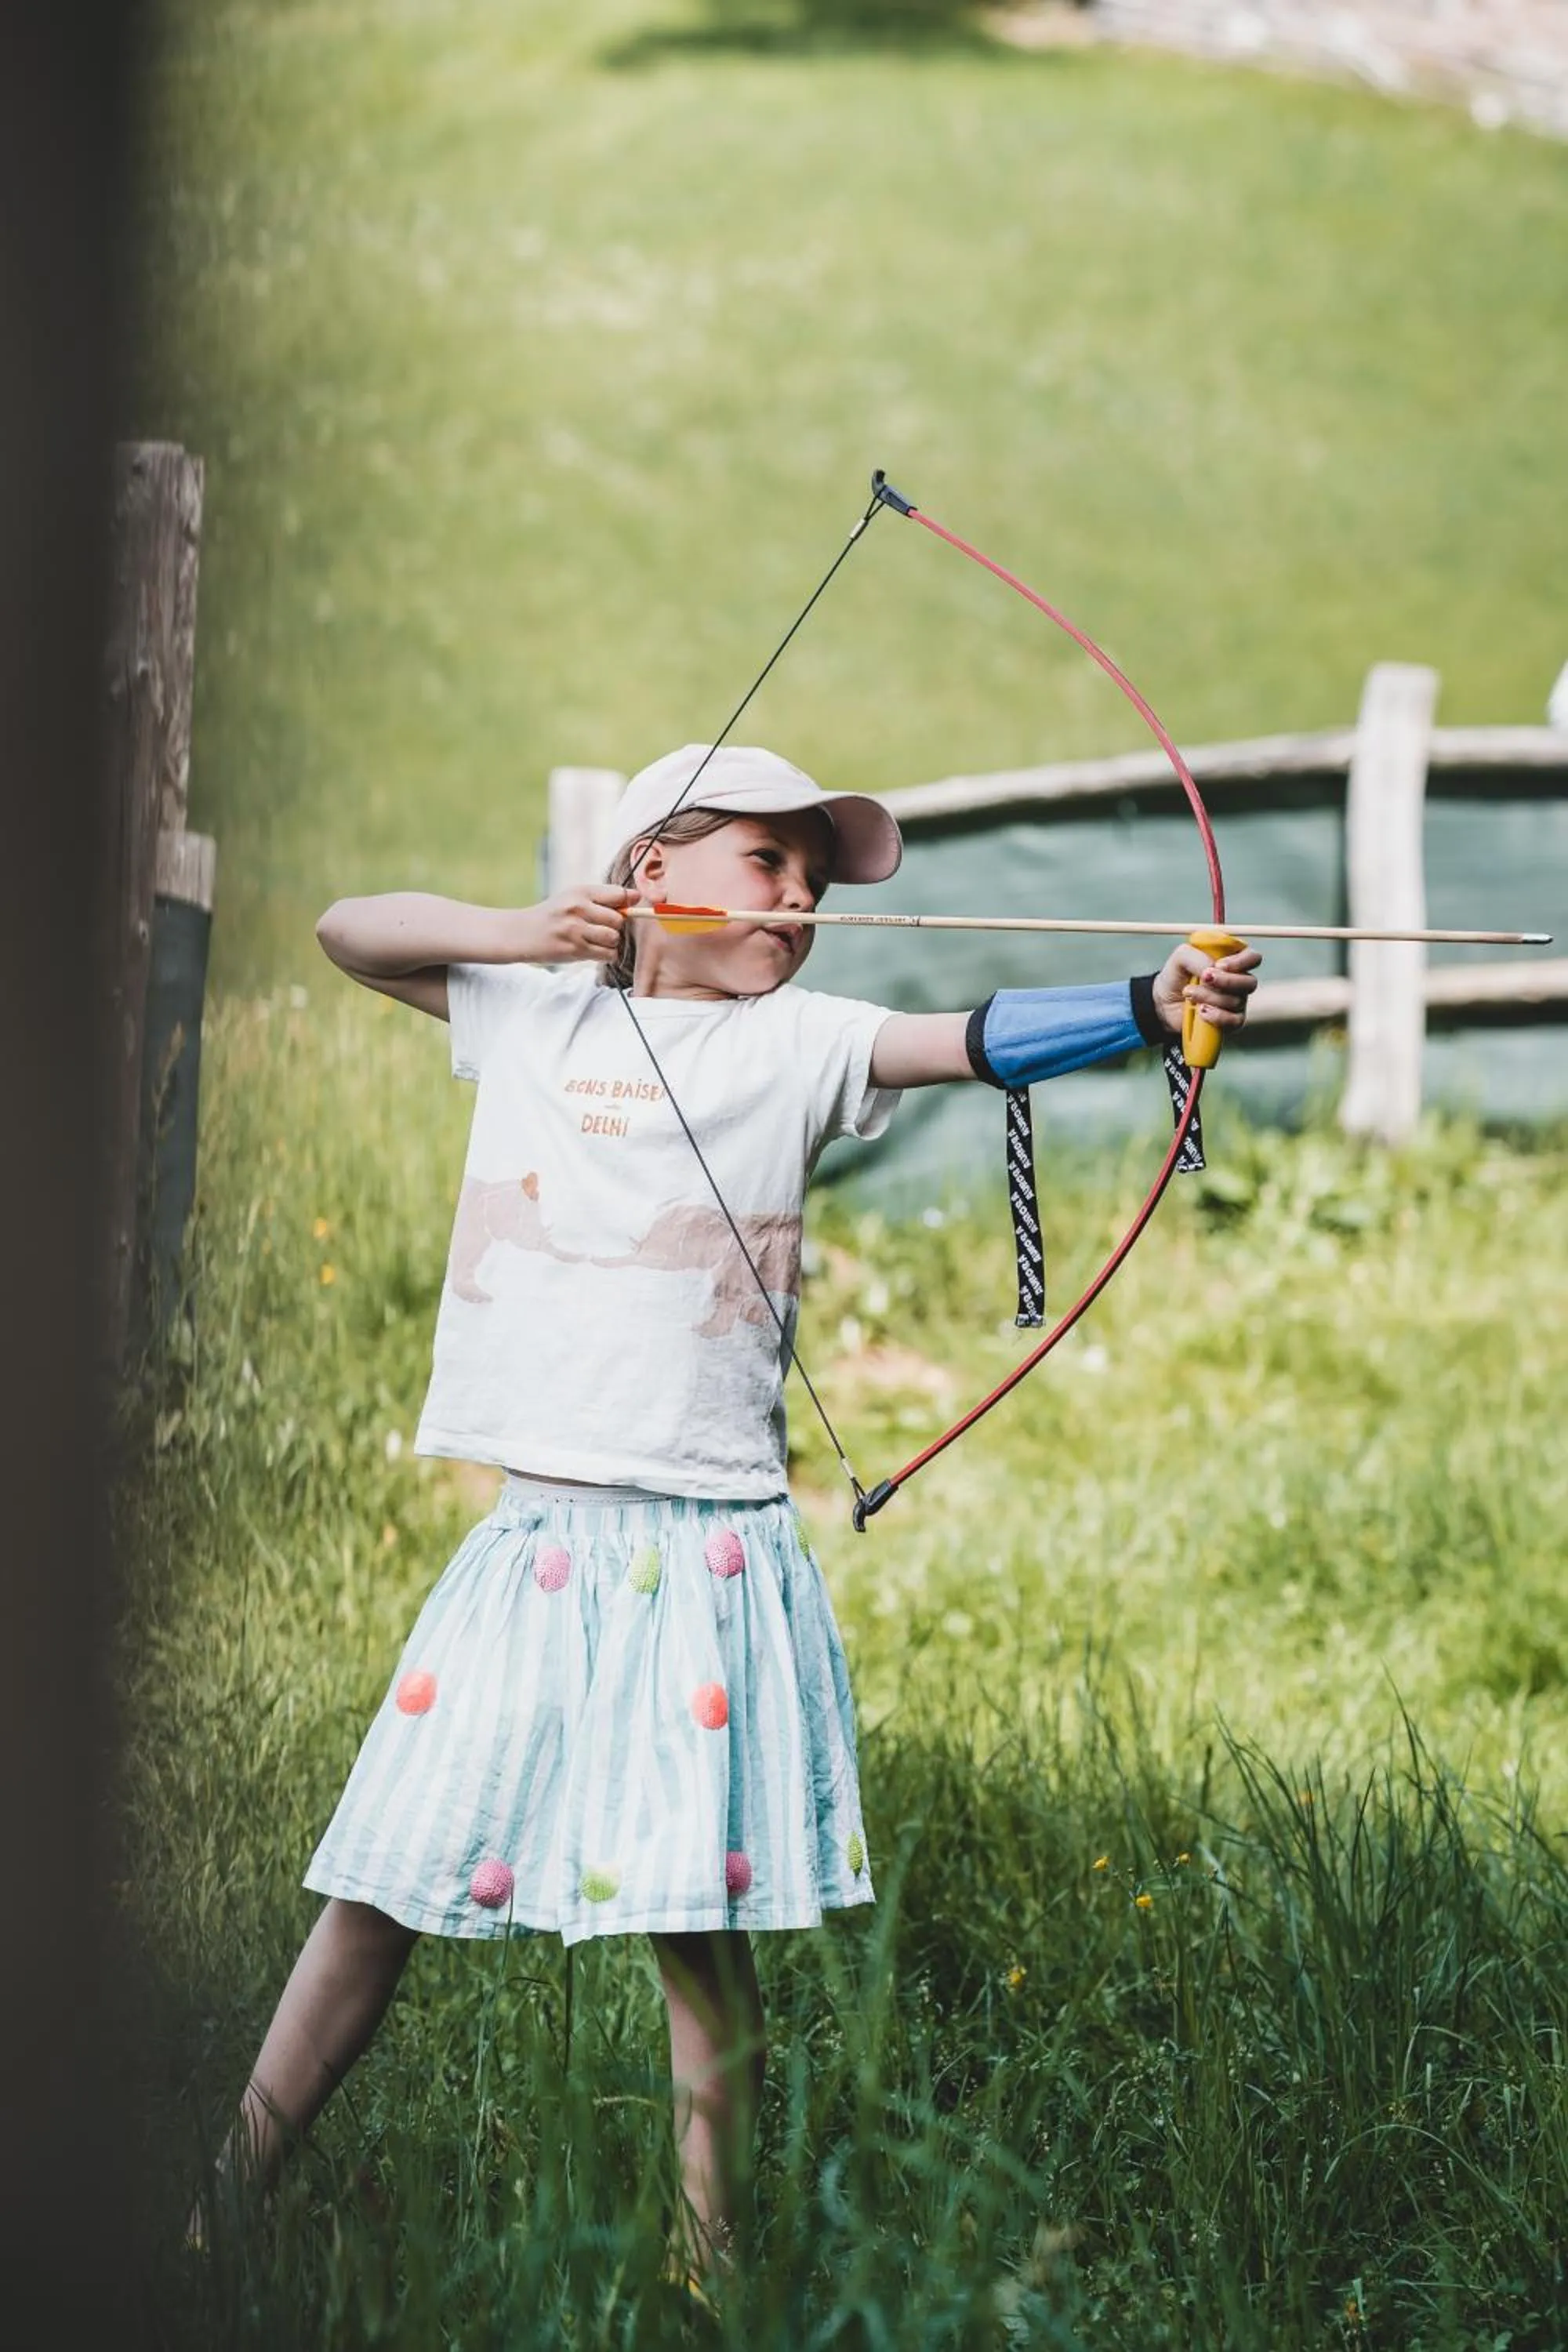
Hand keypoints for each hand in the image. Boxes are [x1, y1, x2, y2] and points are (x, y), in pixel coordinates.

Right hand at [520, 885, 634, 965]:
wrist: (523, 933)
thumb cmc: (554, 915)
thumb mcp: (574, 897)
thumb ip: (605, 897)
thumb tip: (637, 897)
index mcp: (580, 892)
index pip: (619, 894)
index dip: (627, 903)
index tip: (624, 909)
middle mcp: (578, 908)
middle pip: (619, 919)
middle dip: (615, 926)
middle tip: (601, 927)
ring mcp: (575, 930)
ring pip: (614, 938)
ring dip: (610, 942)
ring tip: (596, 939)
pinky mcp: (574, 950)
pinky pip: (607, 954)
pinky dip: (606, 954)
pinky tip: (593, 949)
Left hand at [1151, 939, 1260, 1037]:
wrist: (1164, 1002)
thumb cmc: (1177, 975)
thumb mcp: (1181, 956)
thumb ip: (1198, 955)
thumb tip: (1213, 969)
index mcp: (1232, 960)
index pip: (1252, 958)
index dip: (1241, 962)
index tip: (1219, 965)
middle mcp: (1238, 980)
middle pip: (1250, 982)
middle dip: (1226, 981)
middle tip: (1204, 979)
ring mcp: (1236, 1001)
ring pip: (1237, 1001)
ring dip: (1210, 997)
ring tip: (1189, 994)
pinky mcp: (1230, 1020)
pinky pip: (1234, 1021)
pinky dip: (1216, 1016)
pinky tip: (1201, 1011)